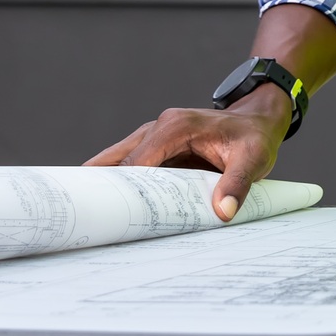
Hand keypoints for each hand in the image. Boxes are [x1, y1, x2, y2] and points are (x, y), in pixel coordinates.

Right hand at [85, 85, 293, 221]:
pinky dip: (121, 183)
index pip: (137, 162)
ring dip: (106, 185)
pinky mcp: (158, 147)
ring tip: (86, 215)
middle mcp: (159, 128)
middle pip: (117, 160)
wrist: (259, 120)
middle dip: (98, 186)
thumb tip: (222, 211)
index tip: (101, 213)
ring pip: (118, 161)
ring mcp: (155, 136)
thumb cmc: (254, 138)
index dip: (118, 187)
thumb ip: (237, 184)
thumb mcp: (252, 160)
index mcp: (175, 128)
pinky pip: (132, 165)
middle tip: (77, 215)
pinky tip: (111, 206)